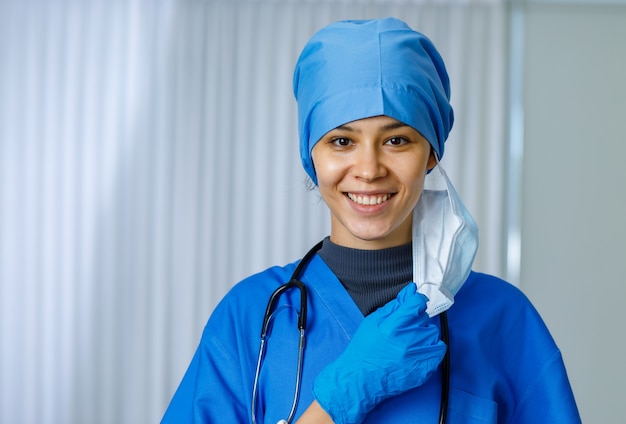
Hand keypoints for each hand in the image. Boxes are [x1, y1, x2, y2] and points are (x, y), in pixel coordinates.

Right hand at [313, 283, 446, 422]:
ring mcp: (418, 356)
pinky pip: (439, 350)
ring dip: (423, 334)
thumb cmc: (363, 350)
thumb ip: (394, 306)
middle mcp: (408, 340)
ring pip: (433, 333)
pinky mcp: (424, 369)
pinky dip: (432, 347)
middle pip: (425, 318)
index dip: (416, 301)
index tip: (414, 304)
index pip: (417, 303)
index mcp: (393, 326)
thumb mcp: (372, 322)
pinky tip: (419, 350)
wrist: (361, 380)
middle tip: (404, 329)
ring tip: (410, 341)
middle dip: (416, 320)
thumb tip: (411, 291)